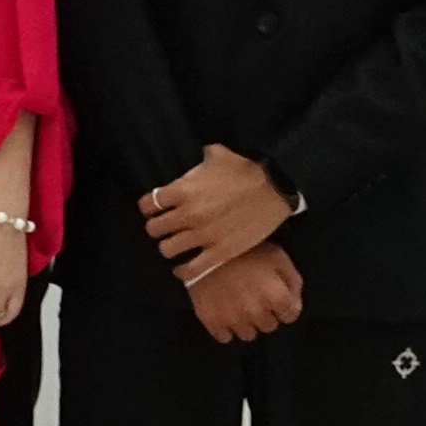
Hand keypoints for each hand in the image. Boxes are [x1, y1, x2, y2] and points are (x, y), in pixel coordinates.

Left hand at [143, 143, 291, 284]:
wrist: (277, 187)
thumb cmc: (247, 169)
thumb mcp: (217, 155)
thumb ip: (198, 159)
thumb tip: (194, 154)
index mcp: (183, 190)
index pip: (148, 204)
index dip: (147, 207)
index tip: (152, 209)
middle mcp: (188, 215)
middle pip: (153, 229)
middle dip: (156, 228)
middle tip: (164, 227)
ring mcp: (203, 235)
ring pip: (166, 250)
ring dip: (168, 247)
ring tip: (175, 244)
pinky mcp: (220, 252)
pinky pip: (191, 269)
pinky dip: (183, 271)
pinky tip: (183, 267)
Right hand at [184, 243, 302, 343]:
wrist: (202, 245)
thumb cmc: (246, 249)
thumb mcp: (278, 257)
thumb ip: (293, 283)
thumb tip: (293, 305)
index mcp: (276, 296)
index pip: (289, 316)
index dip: (283, 305)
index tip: (273, 295)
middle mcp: (257, 313)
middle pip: (268, 326)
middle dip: (265, 314)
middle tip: (254, 297)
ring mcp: (232, 319)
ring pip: (247, 335)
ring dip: (246, 323)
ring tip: (238, 305)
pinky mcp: (211, 320)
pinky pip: (224, 337)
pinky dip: (225, 328)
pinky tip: (223, 311)